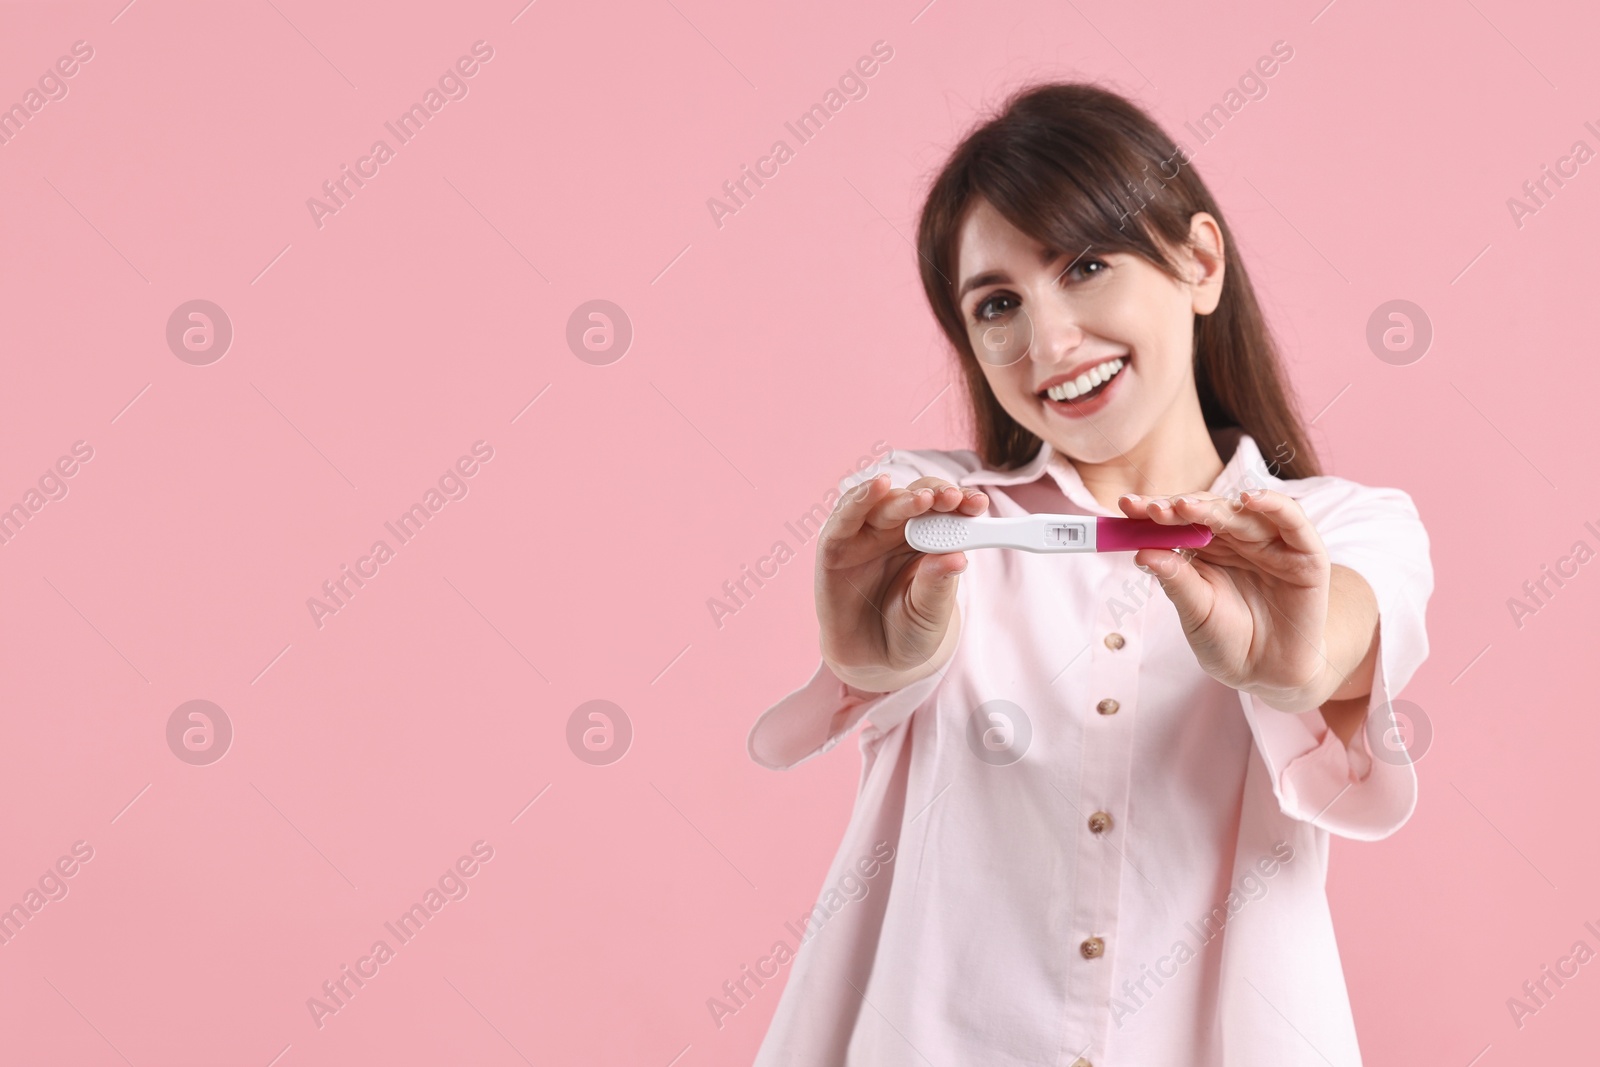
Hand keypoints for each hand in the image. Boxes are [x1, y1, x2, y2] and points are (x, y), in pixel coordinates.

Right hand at [816, 474, 988, 692]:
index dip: (961, 503)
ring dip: (903, 497)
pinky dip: (859, 498)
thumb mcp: (929, 614)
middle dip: (936, 496)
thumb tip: (957, 558)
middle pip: (916, 499)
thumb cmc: (907, 632)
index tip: (977, 505)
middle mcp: (896, 532)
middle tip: (953, 500)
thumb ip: (937, 586)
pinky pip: (845, 517)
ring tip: (924, 499)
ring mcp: (864, 536)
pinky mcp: (834, 545)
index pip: (945, 511)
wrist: (872, 661)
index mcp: (927, 542)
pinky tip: (877, 486)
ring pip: (883, 503)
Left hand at [1119, 489, 1335, 711]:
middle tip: (1153, 509)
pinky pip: (1293, 521)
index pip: (1179, 519)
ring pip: (1243, 513)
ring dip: (1215, 507)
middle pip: (1208, 510)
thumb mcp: (1195, 612)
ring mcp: (1271, 543)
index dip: (1154, 510)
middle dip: (1179, 506)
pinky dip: (1274, 505)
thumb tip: (1142, 553)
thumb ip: (1176, 581)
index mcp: (1205, 547)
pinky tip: (1250, 500)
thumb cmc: (1225, 639)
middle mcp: (1237, 538)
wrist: (1265, 673)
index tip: (1126, 506)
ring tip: (1186, 507)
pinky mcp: (1305, 554)